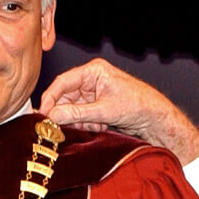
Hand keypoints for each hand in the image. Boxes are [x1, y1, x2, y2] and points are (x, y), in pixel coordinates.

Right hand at [39, 59, 198, 165]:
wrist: (156, 118)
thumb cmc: (138, 104)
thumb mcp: (104, 110)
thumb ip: (76, 113)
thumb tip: (52, 116)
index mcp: (93, 71)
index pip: (62, 82)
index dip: (50, 99)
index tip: (43, 115)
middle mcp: (91, 79)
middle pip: (65, 97)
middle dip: (67, 114)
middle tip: (62, 128)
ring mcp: (93, 93)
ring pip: (72, 109)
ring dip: (78, 121)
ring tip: (93, 126)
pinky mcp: (97, 105)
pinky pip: (81, 115)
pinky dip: (86, 124)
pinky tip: (99, 127)